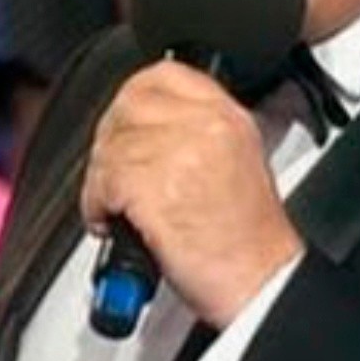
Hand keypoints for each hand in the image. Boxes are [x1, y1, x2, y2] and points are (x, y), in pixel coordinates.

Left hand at [80, 60, 300, 328]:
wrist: (262, 285)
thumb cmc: (248, 243)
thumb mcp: (235, 163)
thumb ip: (194, 135)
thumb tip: (145, 130)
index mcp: (228, 117)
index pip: (166, 75)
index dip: (135, 98)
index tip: (125, 124)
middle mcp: (206, 126)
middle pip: (129, 107)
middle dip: (111, 142)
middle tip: (113, 174)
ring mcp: (180, 152)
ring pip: (112, 146)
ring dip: (101, 180)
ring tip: (114, 206)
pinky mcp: (155, 186)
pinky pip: (103, 182)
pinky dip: (97, 206)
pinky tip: (113, 223)